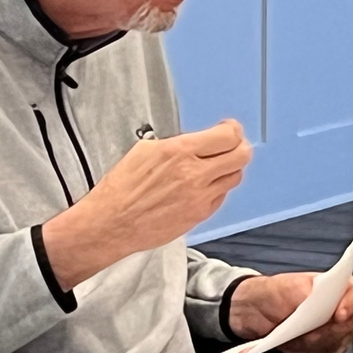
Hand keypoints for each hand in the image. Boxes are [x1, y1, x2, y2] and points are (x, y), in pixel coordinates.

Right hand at [41, 120, 251, 289]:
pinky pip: (221, 196)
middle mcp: (194, 174)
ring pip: (235, 177)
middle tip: (232, 145)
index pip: (227, 136)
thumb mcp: (144, 151)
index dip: (232, 130)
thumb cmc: (121, 189)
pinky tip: (203, 186)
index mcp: (178, 152)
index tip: (229, 129)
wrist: (111, 223)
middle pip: (241, 155)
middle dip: (240, 146)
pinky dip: (217, 189)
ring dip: (230, 168)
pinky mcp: (199, 215)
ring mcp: (200, 197)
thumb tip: (196, 141)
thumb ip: (176, 144)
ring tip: (216, 166)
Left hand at [226, 274, 352, 352]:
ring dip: (313, 344)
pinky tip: (294, 344)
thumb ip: (303, 288)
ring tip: (294, 337)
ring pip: (336, 344)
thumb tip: (314, 293)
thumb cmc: (275, 295)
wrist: (259, 312)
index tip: (338, 315)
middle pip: (348, 325)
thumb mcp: (284, 286)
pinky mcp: (327, 348)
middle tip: (305, 331)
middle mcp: (341, 309)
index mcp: (338, 286)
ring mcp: (336, 330)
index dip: (351, 306)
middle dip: (325, 331)